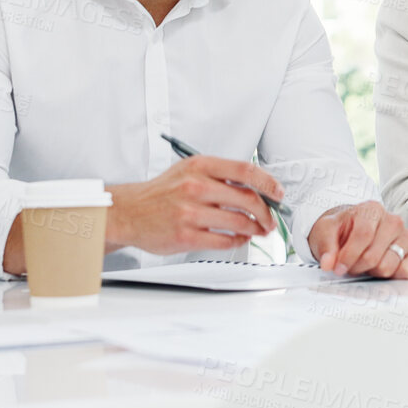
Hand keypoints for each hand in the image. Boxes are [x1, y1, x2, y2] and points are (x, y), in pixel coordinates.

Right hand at [106, 156, 281, 255]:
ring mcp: (189, 212)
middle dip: (266, 212)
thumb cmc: (163, 192)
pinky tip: (239, 238)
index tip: (278, 193)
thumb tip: (258, 188)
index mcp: (200, 166)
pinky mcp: (185, 235)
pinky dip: (238, 241)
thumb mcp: (189, 171)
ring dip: (255, 228)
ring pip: (239, 221)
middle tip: (271, 220)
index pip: (245, 171)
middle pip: (247, 199)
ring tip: (259, 230)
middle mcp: (195, 186)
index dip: (268, 183)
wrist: (129, 212)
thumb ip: (220, 176)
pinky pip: (224, 240)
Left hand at [308, 202, 407, 278]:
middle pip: (374, 256)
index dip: (349, 255)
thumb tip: (328, 263)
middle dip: (358, 266)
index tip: (338, 268)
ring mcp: (406, 236)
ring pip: (389, 266)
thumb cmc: (342, 229)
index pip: (363, 235)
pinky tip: (381, 267)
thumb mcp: (325, 230)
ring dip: (373, 271)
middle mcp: (393, 221)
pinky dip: (392, 276)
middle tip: (350, 265)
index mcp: (372, 210)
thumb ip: (326, 246)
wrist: (353, 231)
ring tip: (366, 264)